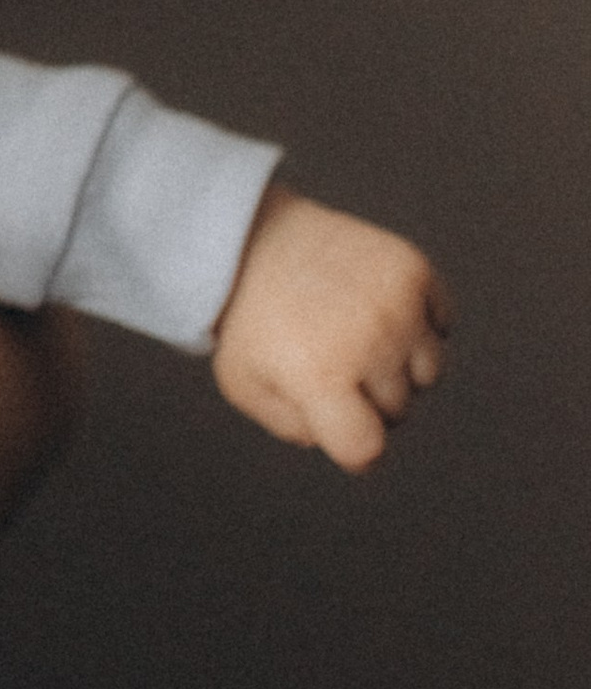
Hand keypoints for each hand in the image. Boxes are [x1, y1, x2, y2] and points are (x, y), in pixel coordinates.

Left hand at [212, 183, 449, 469]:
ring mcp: (397, 303)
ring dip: (399, 366)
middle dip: (368, 400)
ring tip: (351, 334)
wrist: (252, 238)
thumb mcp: (245, 384)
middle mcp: (368, 342)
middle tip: (327, 359)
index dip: (354, 449)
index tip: (338, 426)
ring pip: (428, 373)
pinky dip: (419, 324)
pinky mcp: (414, 270)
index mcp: (320, 378)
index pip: (367, 449)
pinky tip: (374, 307)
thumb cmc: (251, 321)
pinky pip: (442, 324)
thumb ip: (297, 430)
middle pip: (398, 411)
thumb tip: (357, 443)